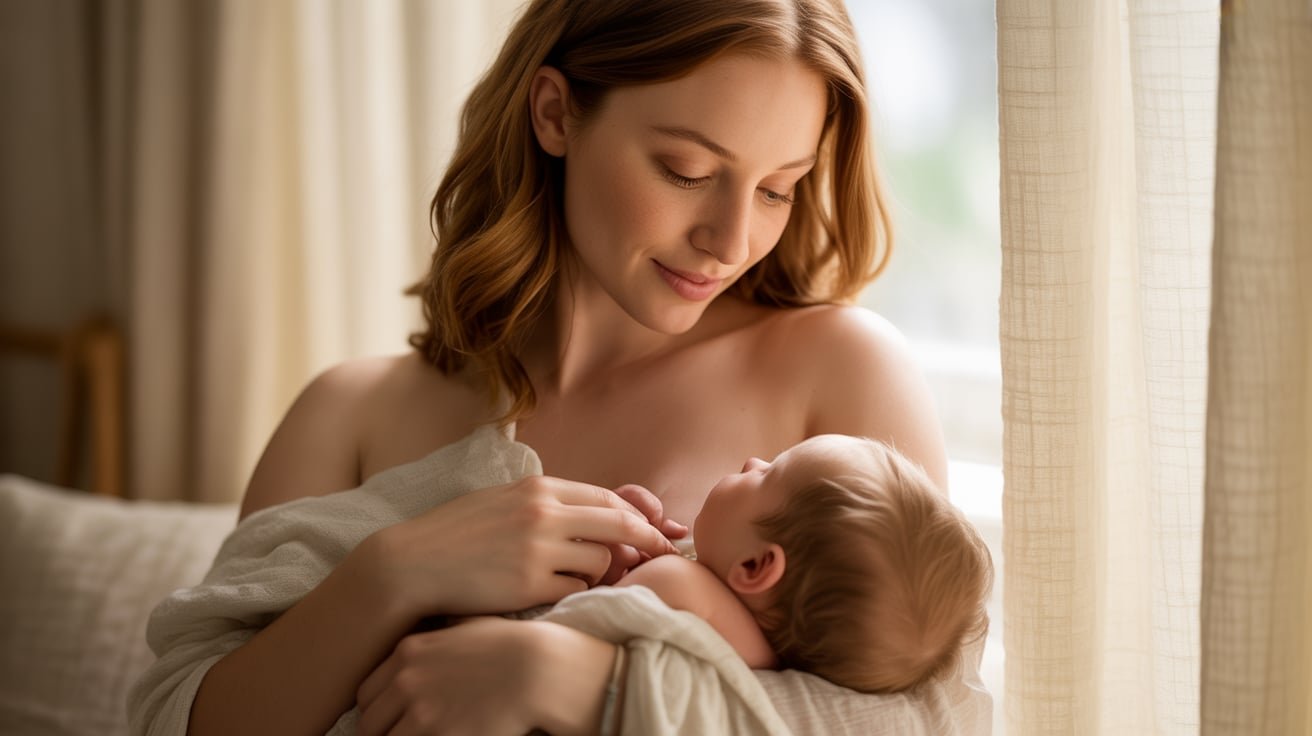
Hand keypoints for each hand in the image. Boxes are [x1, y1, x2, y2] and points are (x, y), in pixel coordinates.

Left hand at [356, 617, 615, 735]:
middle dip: (383, 733)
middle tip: (406, 733)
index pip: (366, 694)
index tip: (391, 719)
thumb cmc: (512, 646)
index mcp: (408, 652)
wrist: (540, 668)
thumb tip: (433, 639)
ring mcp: (420, 711)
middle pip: (369, 724)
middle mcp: (406, 681)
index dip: (377, 711)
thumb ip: (440, 635)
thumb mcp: (468, 627)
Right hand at [359, 475, 678, 618]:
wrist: (413, 564)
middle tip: (663, 555)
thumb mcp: (504, 501)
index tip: (659, 530)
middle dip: (649, 541)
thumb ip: (548, 503)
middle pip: (620, 524)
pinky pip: (576, 588)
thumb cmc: (457, 534)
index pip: (608, 498)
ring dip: (599, 571)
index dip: (640, 516)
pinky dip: (574, 590)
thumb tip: (595, 515)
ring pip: (602, 560)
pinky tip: (550, 589)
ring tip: (573, 575)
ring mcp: (539, 548)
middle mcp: (544, 513)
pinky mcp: (530, 584)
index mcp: (538, 488)